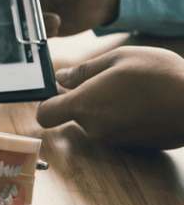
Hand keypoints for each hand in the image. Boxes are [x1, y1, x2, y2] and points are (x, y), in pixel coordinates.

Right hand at [24, 0, 119, 37]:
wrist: (106, 2)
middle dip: (19, 2)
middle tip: (34, 6)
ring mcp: (32, 4)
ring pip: (19, 13)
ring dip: (33, 18)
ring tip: (56, 18)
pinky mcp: (39, 21)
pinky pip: (30, 28)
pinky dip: (42, 29)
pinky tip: (58, 22)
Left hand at [36, 46, 183, 148]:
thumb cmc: (159, 76)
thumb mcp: (117, 59)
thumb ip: (83, 71)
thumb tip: (60, 79)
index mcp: (84, 105)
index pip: (45, 115)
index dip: (47, 103)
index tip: (57, 91)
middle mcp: (95, 128)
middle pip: (74, 114)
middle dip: (85, 98)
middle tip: (111, 78)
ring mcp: (114, 140)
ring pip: (97, 120)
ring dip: (106, 105)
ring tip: (132, 88)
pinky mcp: (132, 145)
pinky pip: (116, 128)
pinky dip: (122, 116)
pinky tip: (143, 102)